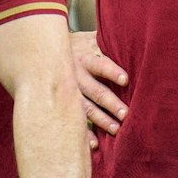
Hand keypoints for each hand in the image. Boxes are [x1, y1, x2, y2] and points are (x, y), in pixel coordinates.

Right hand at [70, 29, 128, 147]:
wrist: (42, 51)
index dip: (112, 71)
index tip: (126, 79)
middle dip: (111, 103)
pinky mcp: (65, 104)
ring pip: (86, 108)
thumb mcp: (89, 37)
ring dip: (101, 120)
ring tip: (116, 130)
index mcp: (85, 57)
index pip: (101, 64)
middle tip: (126, 115)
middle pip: (96, 90)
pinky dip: (84, 133)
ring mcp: (69, 91)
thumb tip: (136, 33)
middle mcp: (76, 75)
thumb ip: (107, 40)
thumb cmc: (78, 45)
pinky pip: (74, 120)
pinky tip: (94, 145)